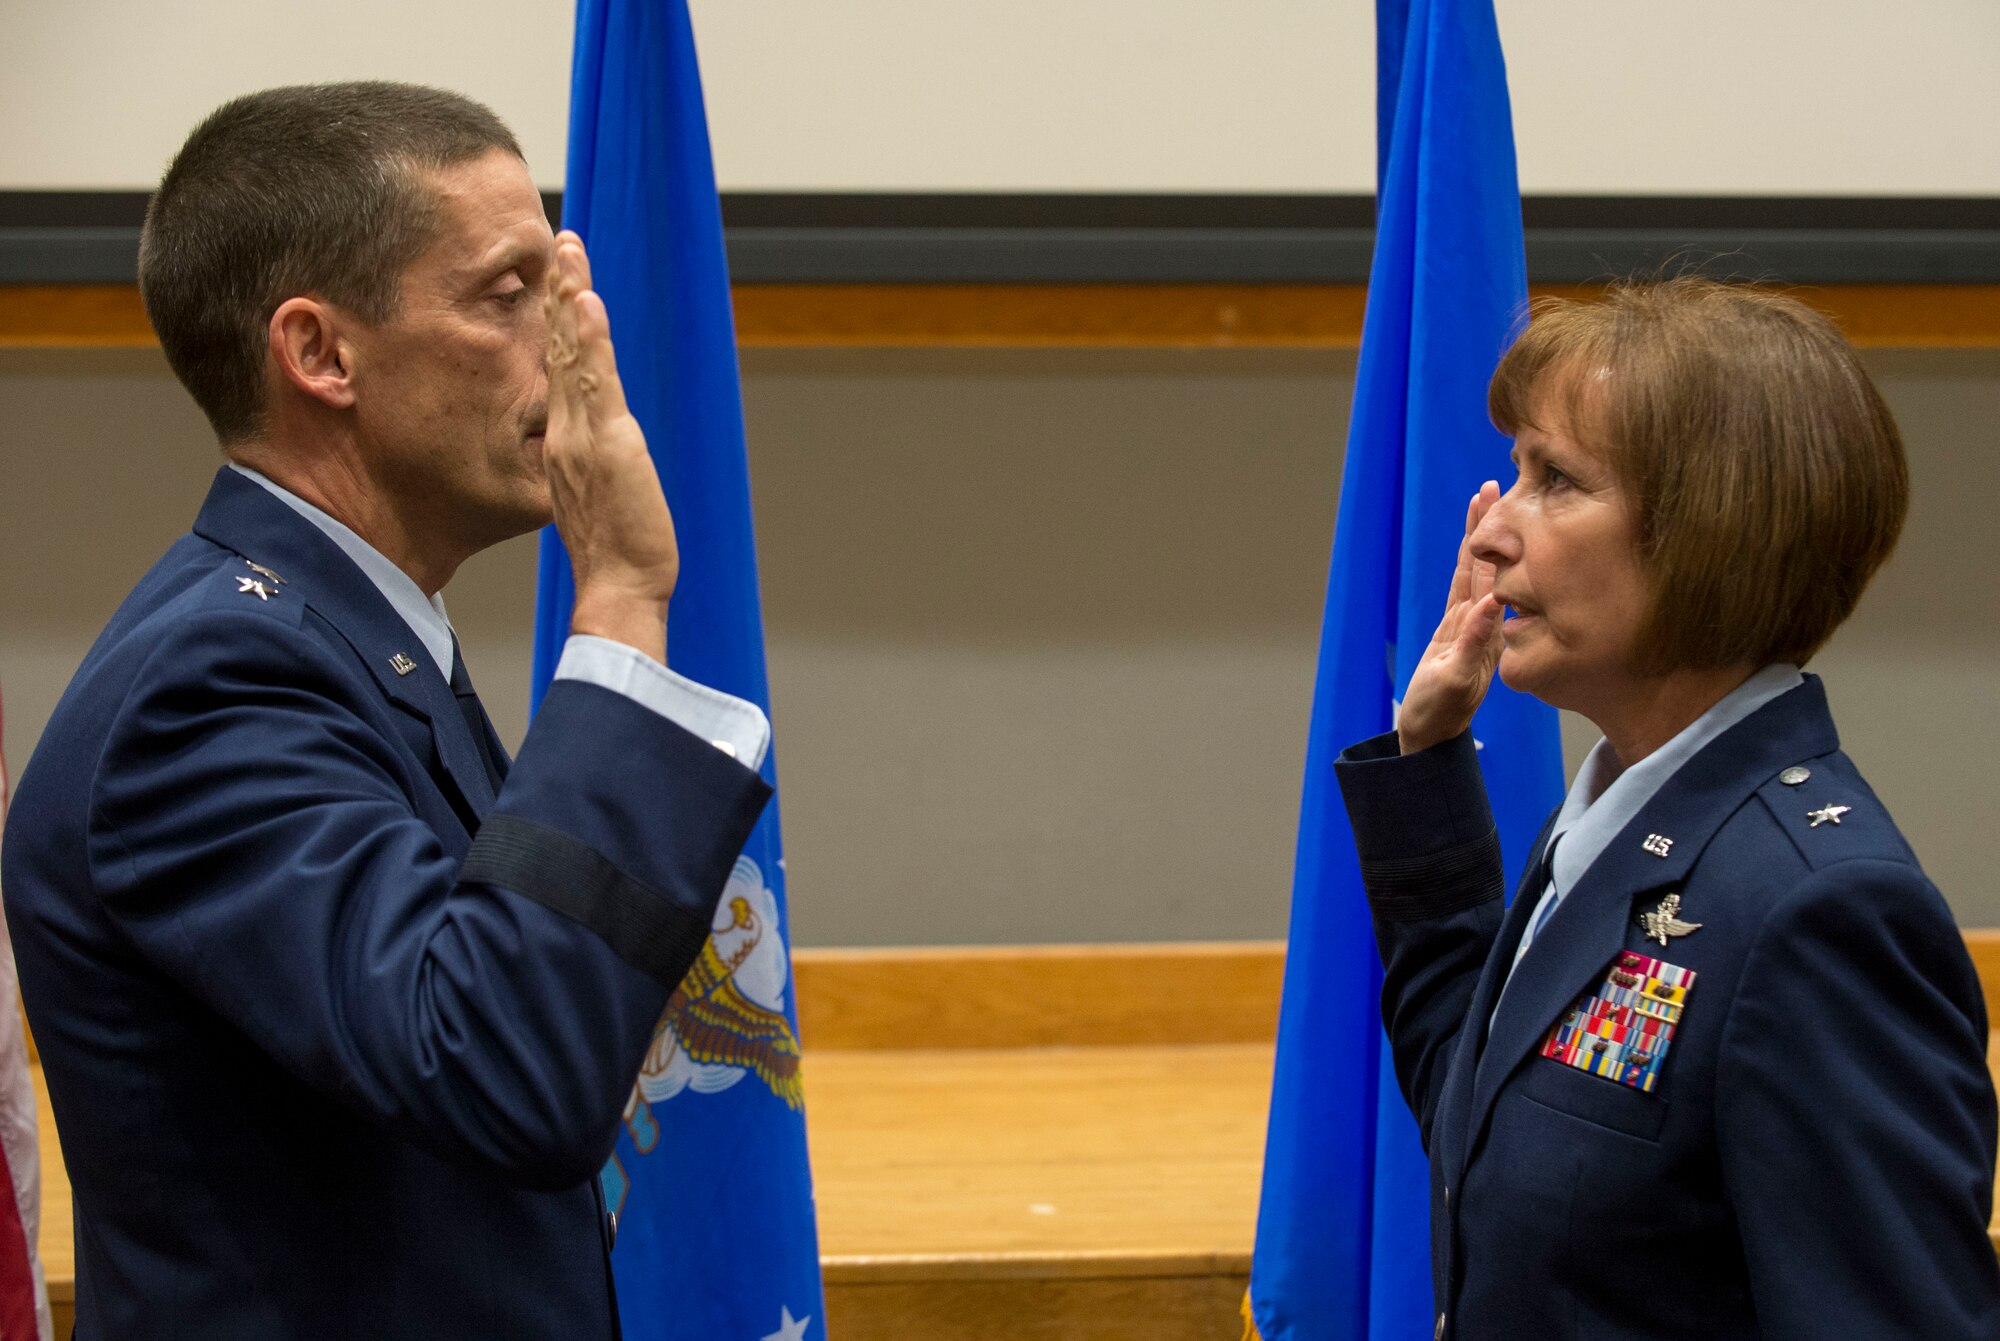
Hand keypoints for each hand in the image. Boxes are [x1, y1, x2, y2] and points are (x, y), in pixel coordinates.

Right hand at [542, 232, 677, 663]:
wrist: (618, 587)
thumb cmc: (614, 552)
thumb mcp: (597, 496)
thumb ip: (595, 464)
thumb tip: (602, 450)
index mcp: (561, 441)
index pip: (557, 367)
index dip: (556, 321)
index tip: (560, 281)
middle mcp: (564, 431)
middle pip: (557, 347)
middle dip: (559, 291)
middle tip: (562, 241)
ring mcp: (580, 435)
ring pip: (572, 354)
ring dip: (571, 298)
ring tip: (569, 252)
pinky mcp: (605, 444)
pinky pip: (594, 382)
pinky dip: (589, 340)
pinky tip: (586, 303)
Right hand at [1397, 482, 1503, 754]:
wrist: (1431, 733)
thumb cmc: (1439, 711)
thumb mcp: (1455, 679)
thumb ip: (1472, 643)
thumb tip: (1491, 603)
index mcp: (1490, 628)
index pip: (1495, 573)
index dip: (1498, 537)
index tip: (1506, 503)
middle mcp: (1486, 620)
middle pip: (1490, 561)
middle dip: (1493, 524)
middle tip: (1497, 485)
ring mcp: (1472, 621)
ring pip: (1477, 568)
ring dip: (1480, 534)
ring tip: (1484, 499)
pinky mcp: (1455, 626)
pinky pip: (1463, 584)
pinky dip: (1467, 559)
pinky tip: (1473, 541)